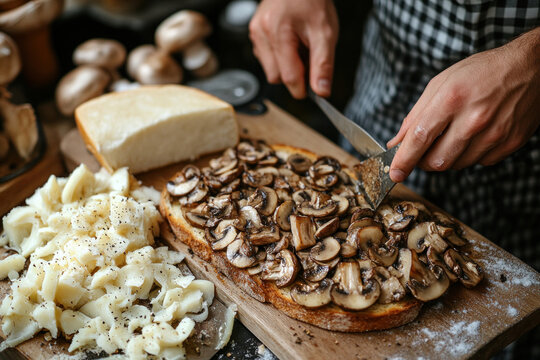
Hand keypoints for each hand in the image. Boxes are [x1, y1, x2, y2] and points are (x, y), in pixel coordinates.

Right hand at [249, 0, 338, 97]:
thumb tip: (321, 91)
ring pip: (270, 69)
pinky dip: (279, 57)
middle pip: (276, 77)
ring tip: (299, 46)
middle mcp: (261, 33)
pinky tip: (290, 42)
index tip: (315, 88)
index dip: (303, 88)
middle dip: (294, 74)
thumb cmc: (313, 1)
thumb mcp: (325, 33)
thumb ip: (323, 65)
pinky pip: (266, 57)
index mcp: (278, 33)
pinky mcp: (254, 32)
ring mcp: (256, 33)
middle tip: (309, 57)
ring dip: (286, 66)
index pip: (288, 77)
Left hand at [387, 27, 539, 182]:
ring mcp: (494, 133)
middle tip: (423, 150)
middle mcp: (474, 118)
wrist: (531, 67)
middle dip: (423, 161)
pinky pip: (479, 162)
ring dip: (447, 157)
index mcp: (451, 99)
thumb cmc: (482, 71)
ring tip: (454, 134)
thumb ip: (415, 116)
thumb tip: (396, 143)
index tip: (395, 173)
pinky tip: (475, 135)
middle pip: (437, 161)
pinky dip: (470, 154)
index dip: (403, 160)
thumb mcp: (441, 83)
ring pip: (457, 165)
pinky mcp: (510, 143)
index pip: (419, 138)